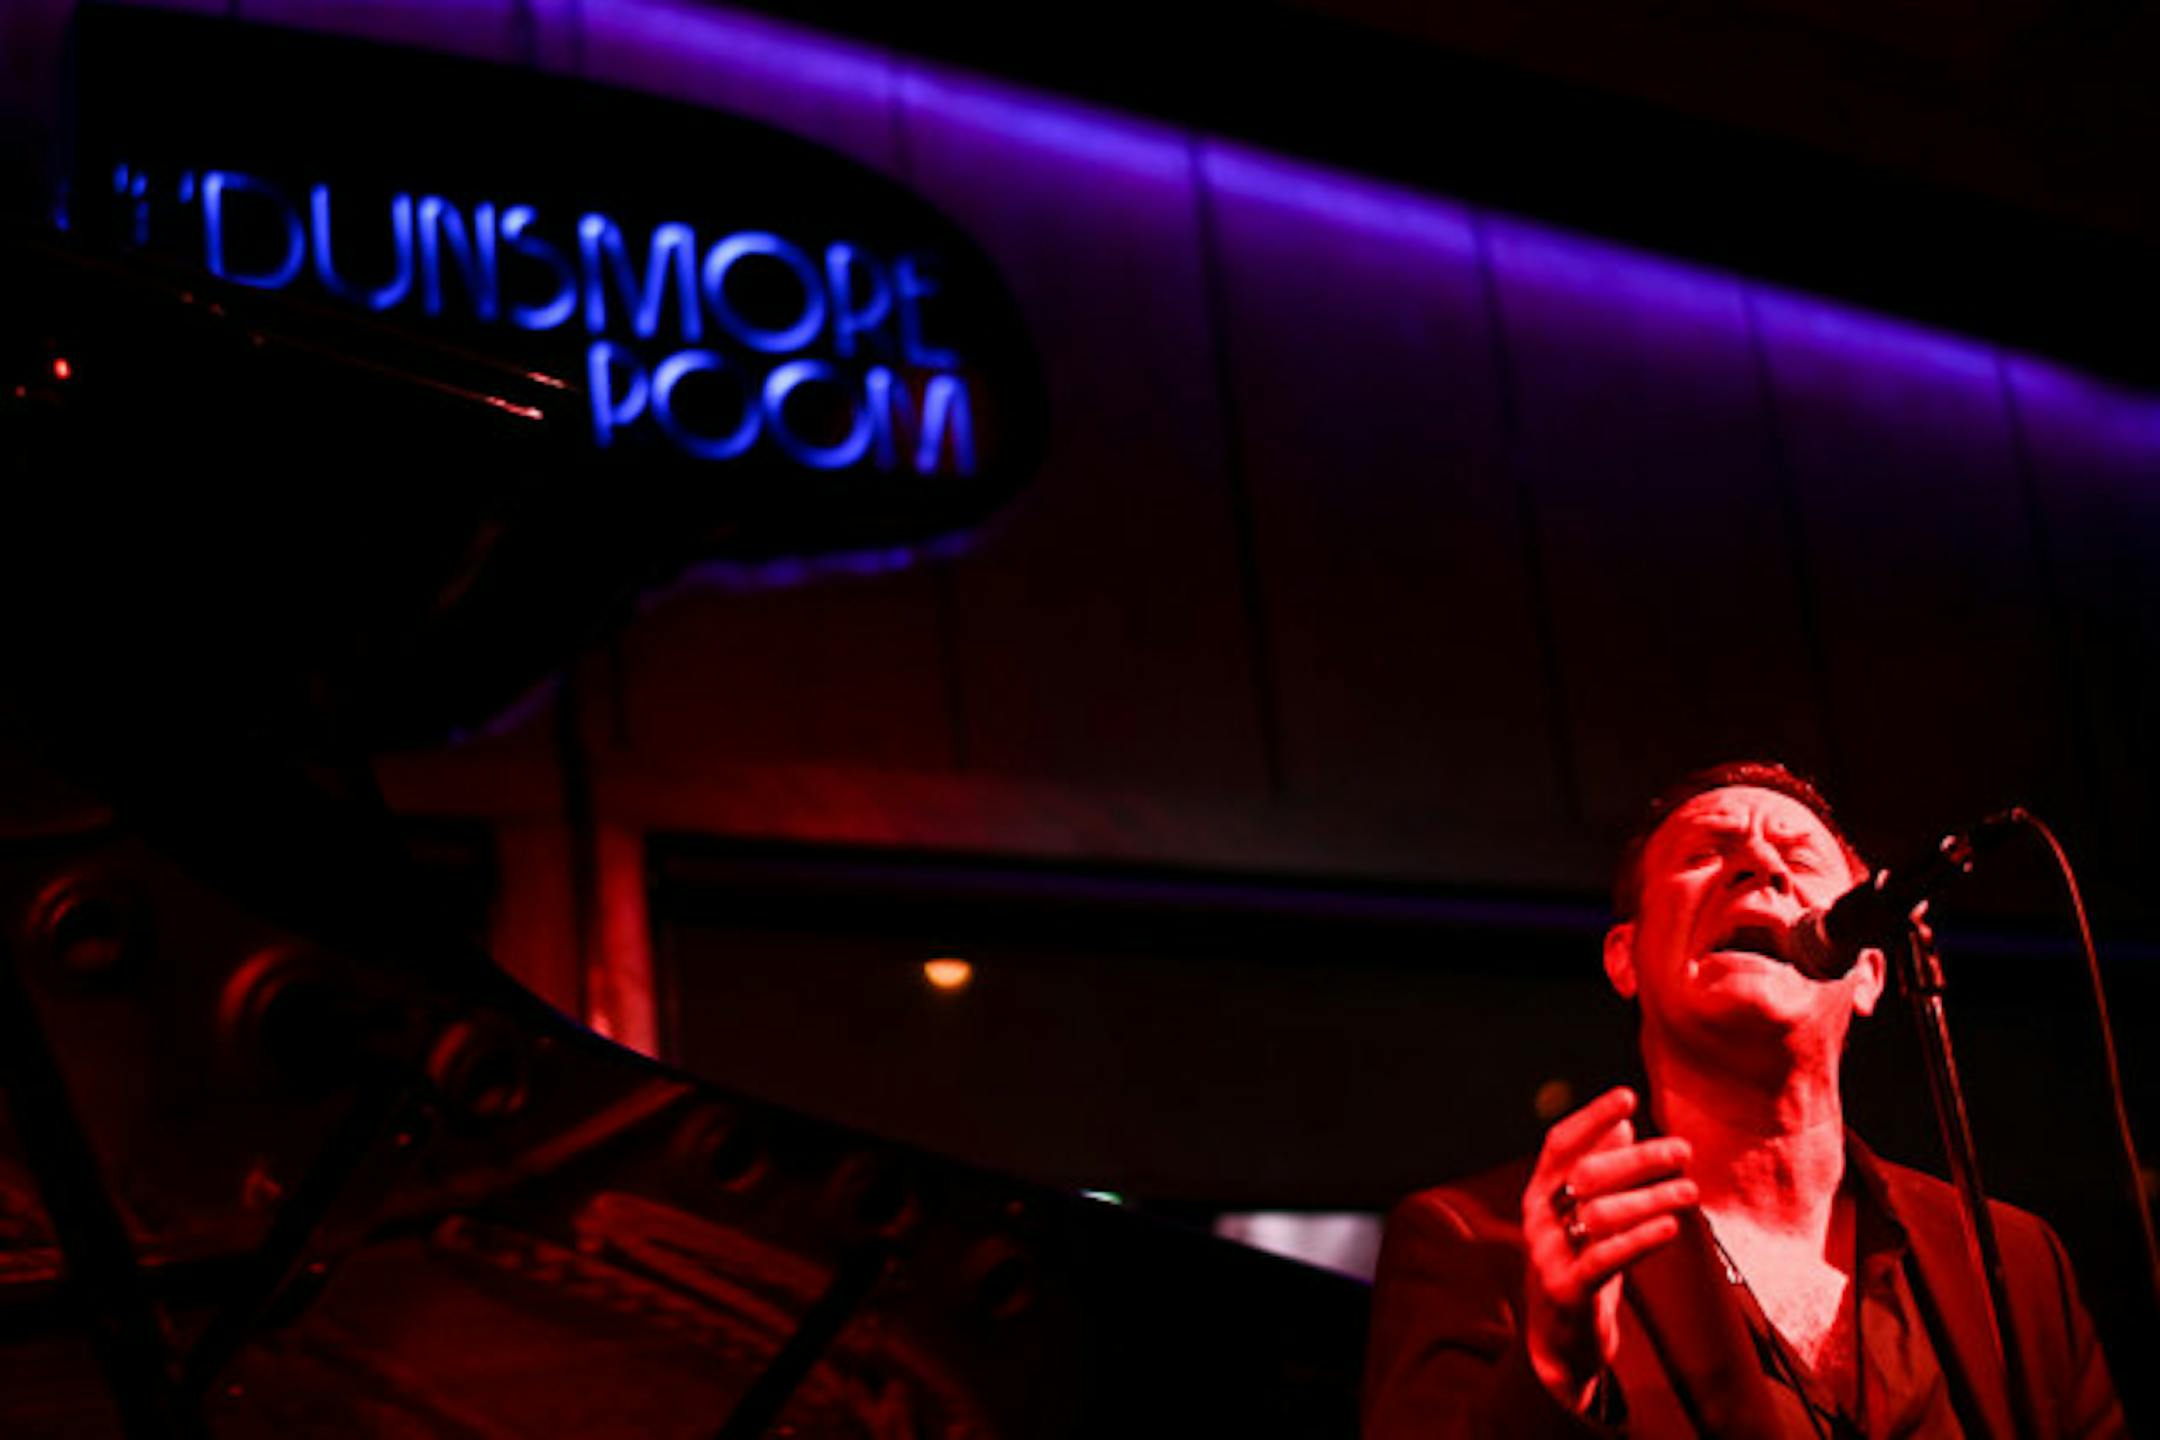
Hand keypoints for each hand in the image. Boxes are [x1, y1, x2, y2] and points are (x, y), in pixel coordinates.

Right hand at [1519, 1087, 1696, 1408]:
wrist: (1558, 1340)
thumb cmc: (1579, 1264)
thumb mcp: (1585, 1216)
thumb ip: (1599, 1172)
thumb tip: (1624, 1125)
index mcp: (1539, 1192)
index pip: (1560, 1143)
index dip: (1591, 1118)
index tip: (1628, 1096)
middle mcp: (1537, 1219)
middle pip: (1586, 1176)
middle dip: (1638, 1159)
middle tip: (1682, 1149)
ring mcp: (1548, 1255)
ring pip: (1599, 1216)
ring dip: (1649, 1198)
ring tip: (1689, 1189)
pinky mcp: (1566, 1290)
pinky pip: (1604, 1260)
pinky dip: (1639, 1240)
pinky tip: (1671, 1227)